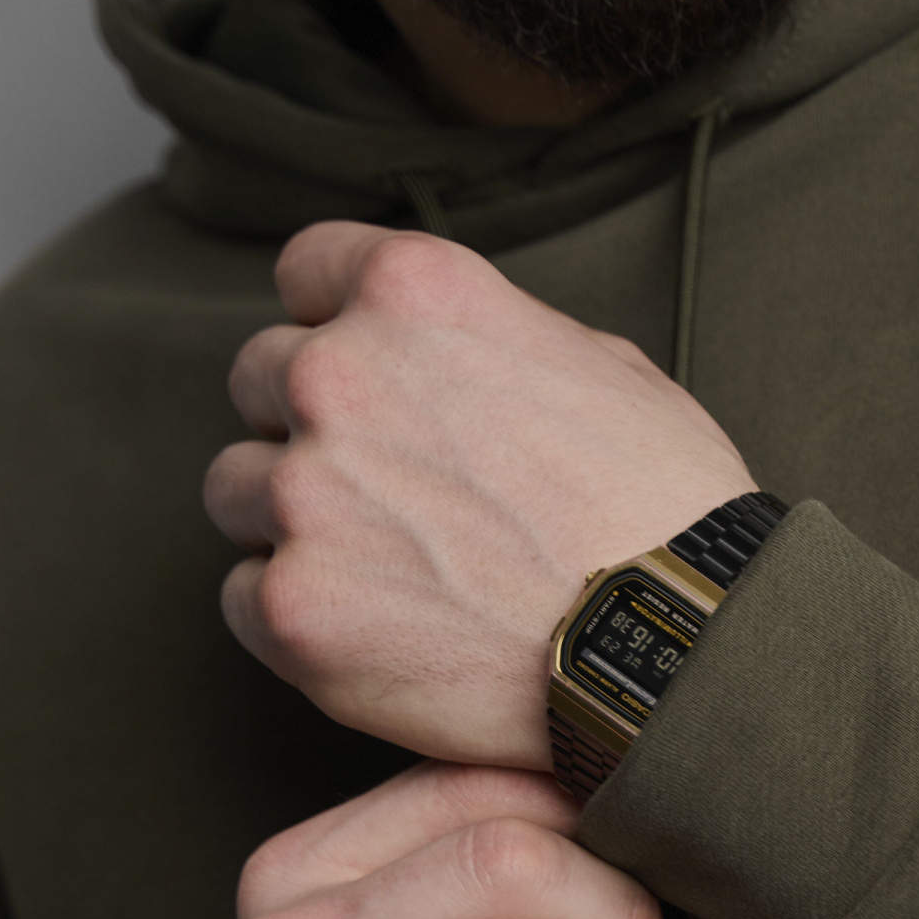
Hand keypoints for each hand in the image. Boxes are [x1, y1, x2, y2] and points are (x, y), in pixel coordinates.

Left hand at [208, 221, 752, 766]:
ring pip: (236, 490)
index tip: (366, 376)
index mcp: (414, 291)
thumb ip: (487, 339)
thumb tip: (445, 359)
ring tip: (389, 571)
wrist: (682, 648)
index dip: (336, 325)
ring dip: (293, 523)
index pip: (304, 271)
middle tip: (392, 495)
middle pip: (259, 381)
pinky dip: (297, 616)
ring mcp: (304, 495)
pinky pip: (242, 597)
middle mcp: (337, 374)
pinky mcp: (293, 607)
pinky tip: (379, 632)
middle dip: (312, 429)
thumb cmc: (666, 509)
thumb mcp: (598, 363)